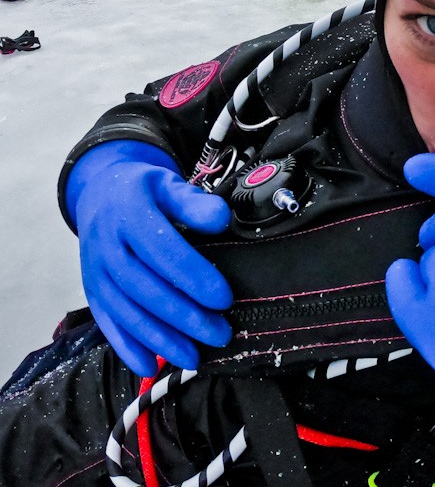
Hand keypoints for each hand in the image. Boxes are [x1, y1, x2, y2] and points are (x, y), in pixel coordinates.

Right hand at [66, 140, 232, 375]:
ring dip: (161, 339)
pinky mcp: (92, 290)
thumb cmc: (145, 190)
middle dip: (186, 317)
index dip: (194, 278)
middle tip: (220, 333)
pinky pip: (108, 323)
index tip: (224, 298)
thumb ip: (194, 202)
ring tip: (195, 357)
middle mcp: (106, 246)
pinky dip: (127, 348)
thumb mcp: (168, 184)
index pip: (164, 252)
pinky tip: (150, 366)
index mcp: (129, 214)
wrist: (100, 192)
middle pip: (147, 289)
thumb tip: (220, 219)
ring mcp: (95, 271)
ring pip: (128, 312)